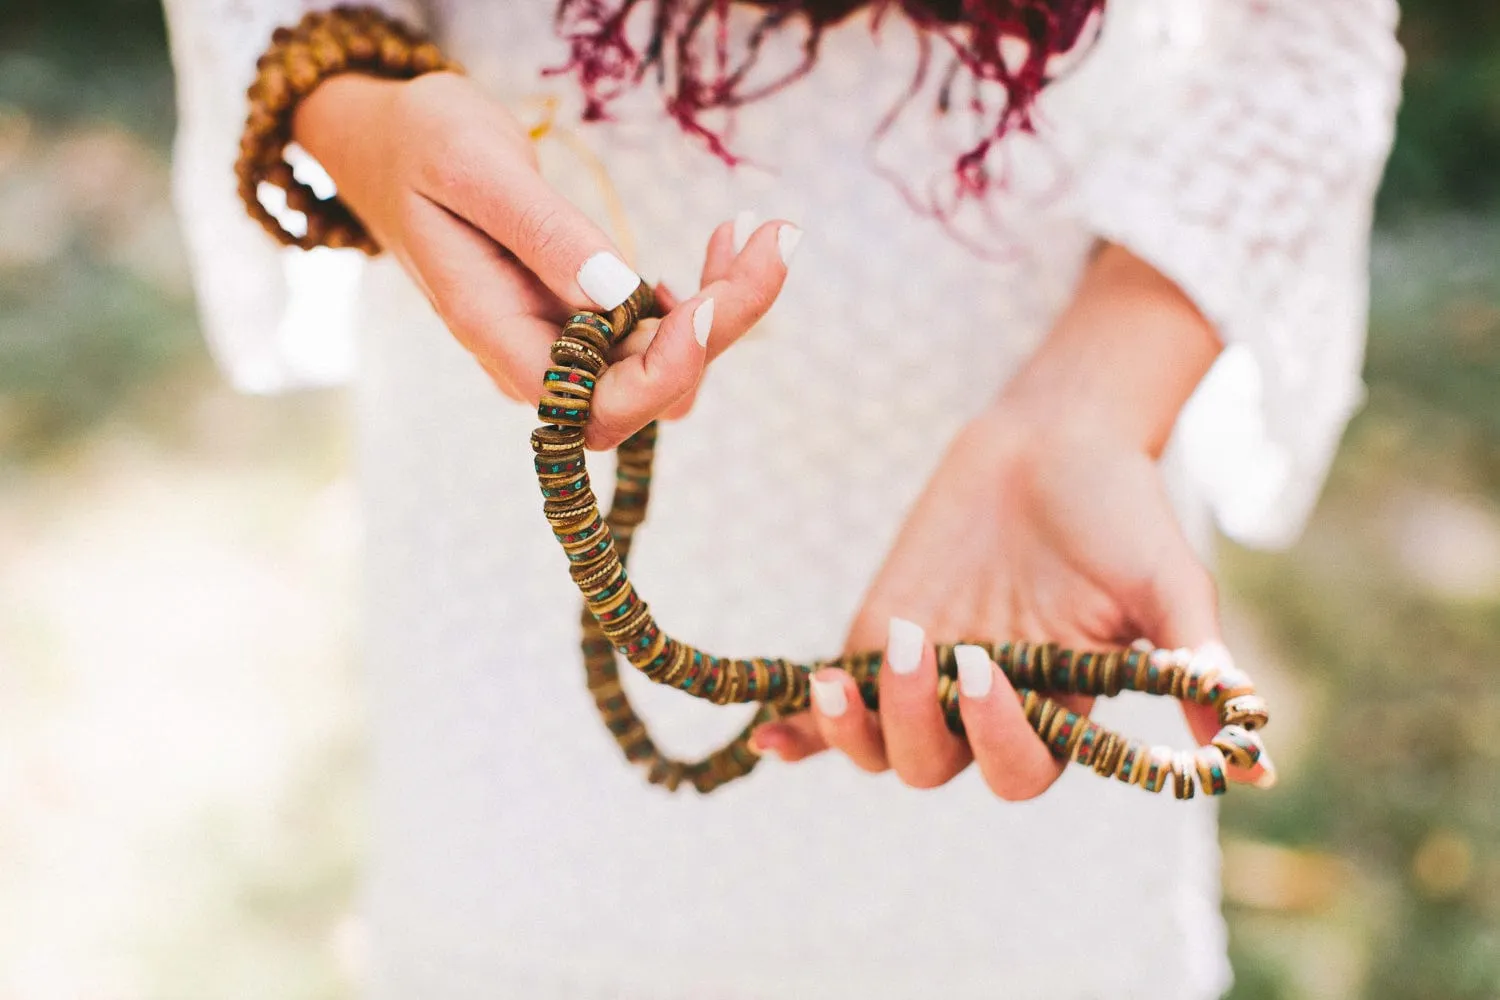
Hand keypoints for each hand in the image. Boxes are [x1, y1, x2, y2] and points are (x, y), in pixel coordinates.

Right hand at [291, 71, 796, 448]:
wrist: (382, 143)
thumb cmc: (417, 144)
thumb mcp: (473, 167)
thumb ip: (542, 233)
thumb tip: (620, 293)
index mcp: (494, 332)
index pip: (596, 405)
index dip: (663, 370)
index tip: (706, 302)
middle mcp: (534, 357)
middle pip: (650, 390)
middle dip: (724, 323)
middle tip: (778, 236)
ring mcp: (561, 344)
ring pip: (667, 364)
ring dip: (725, 308)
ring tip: (759, 230)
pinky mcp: (583, 320)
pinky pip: (657, 332)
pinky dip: (703, 294)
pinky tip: (722, 239)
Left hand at [751, 244, 1273, 796]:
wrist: (1054, 439)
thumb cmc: (1121, 511)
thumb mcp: (1168, 585)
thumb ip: (1196, 669)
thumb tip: (1255, 768)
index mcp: (1059, 708)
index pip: (1023, 766)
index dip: (998, 741)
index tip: (984, 672)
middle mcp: (989, 705)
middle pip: (936, 765)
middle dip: (916, 726)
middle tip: (918, 652)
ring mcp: (926, 673)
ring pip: (879, 744)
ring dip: (853, 725)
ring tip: (839, 677)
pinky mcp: (877, 634)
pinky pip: (832, 697)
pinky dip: (799, 723)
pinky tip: (766, 733)